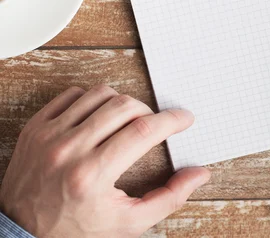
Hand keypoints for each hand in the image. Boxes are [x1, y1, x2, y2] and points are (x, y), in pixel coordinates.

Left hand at [0, 85, 209, 236]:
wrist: (22, 233)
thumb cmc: (76, 230)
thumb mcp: (128, 223)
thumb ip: (168, 198)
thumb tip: (199, 174)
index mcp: (93, 176)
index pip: (143, 131)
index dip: (171, 121)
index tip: (184, 119)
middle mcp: (69, 150)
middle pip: (125, 107)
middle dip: (149, 112)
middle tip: (153, 126)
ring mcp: (49, 135)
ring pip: (100, 94)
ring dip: (122, 103)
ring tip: (125, 122)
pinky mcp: (35, 127)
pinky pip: (72, 94)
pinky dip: (92, 100)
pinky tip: (97, 118)